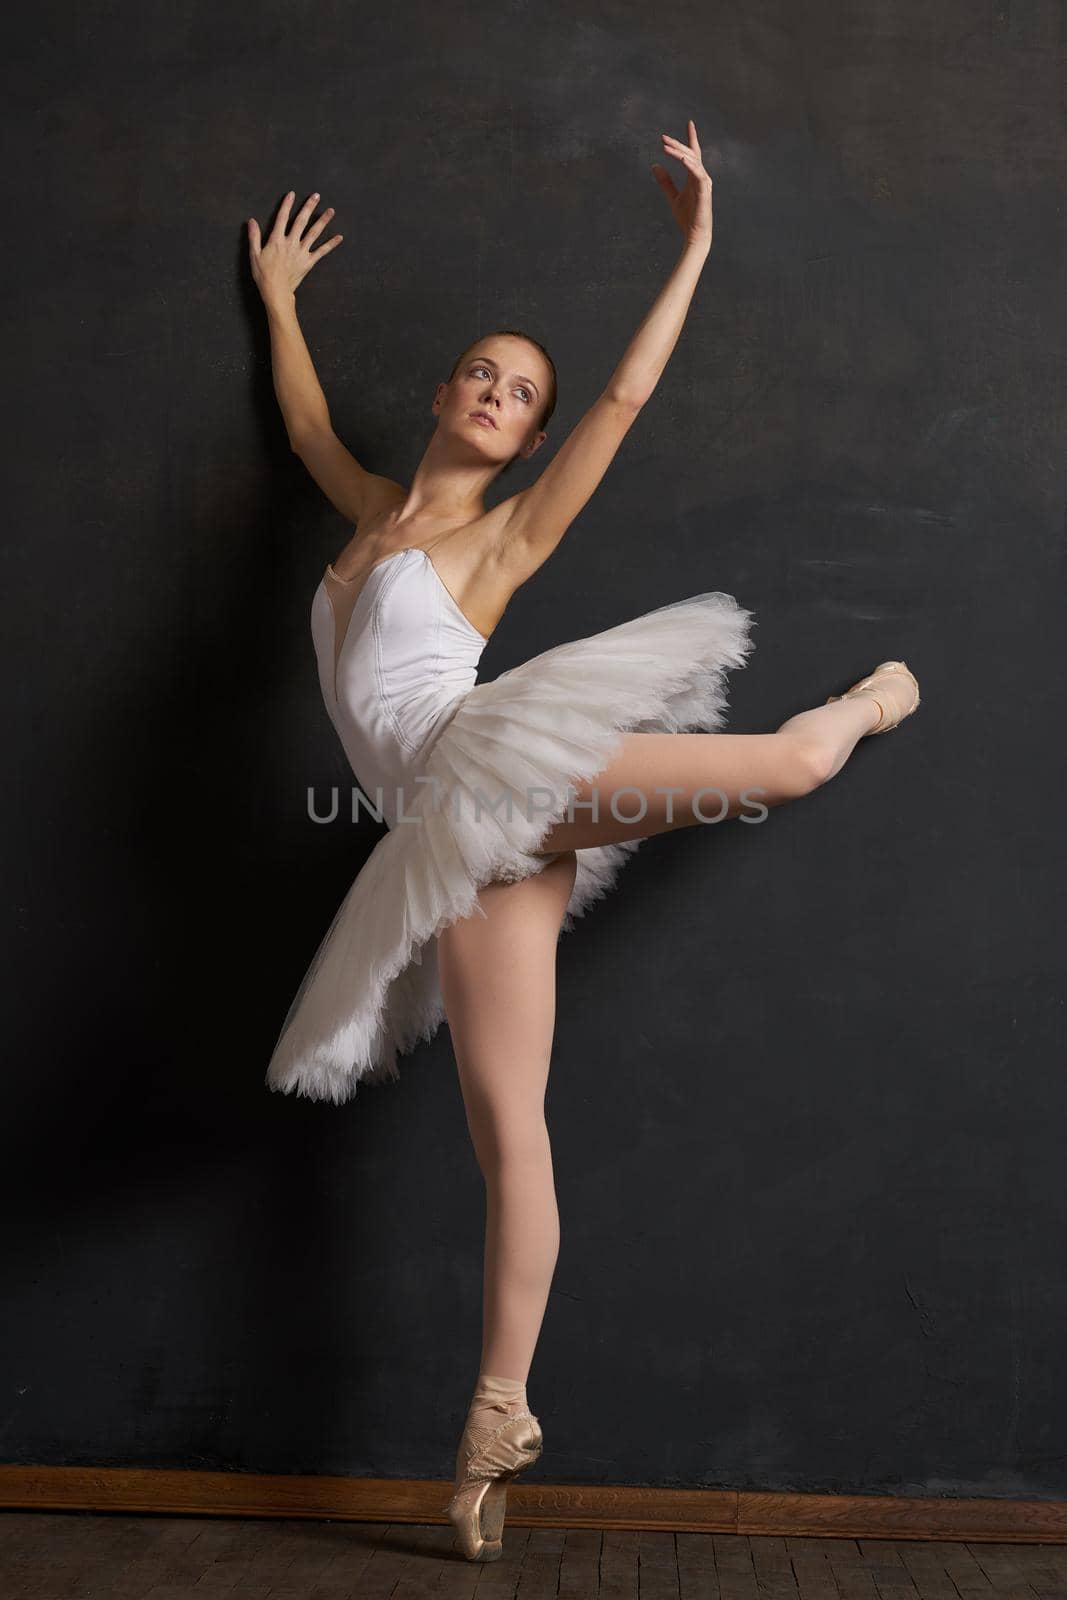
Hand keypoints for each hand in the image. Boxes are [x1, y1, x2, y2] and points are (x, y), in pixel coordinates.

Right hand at [247, 190, 342, 303]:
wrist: (276, 291)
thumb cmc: (263, 274)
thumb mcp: (254, 254)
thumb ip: (254, 236)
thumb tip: (251, 220)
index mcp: (276, 240)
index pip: (282, 218)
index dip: (287, 205)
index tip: (292, 194)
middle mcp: (291, 243)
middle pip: (301, 221)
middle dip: (309, 207)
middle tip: (316, 196)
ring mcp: (301, 252)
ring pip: (314, 233)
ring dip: (323, 221)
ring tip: (331, 211)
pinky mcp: (308, 262)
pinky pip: (321, 251)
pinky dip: (331, 244)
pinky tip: (339, 237)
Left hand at [651, 120, 712, 250]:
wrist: (695, 235)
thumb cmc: (687, 218)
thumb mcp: (672, 197)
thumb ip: (665, 182)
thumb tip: (654, 165)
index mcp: (695, 176)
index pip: (694, 153)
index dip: (691, 138)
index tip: (689, 123)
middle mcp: (702, 177)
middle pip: (691, 154)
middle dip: (677, 144)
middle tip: (662, 138)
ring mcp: (705, 183)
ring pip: (694, 161)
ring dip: (680, 153)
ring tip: (666, 147)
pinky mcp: (705, 192)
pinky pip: (698, 174)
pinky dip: (691, 165)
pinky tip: (682, 158)